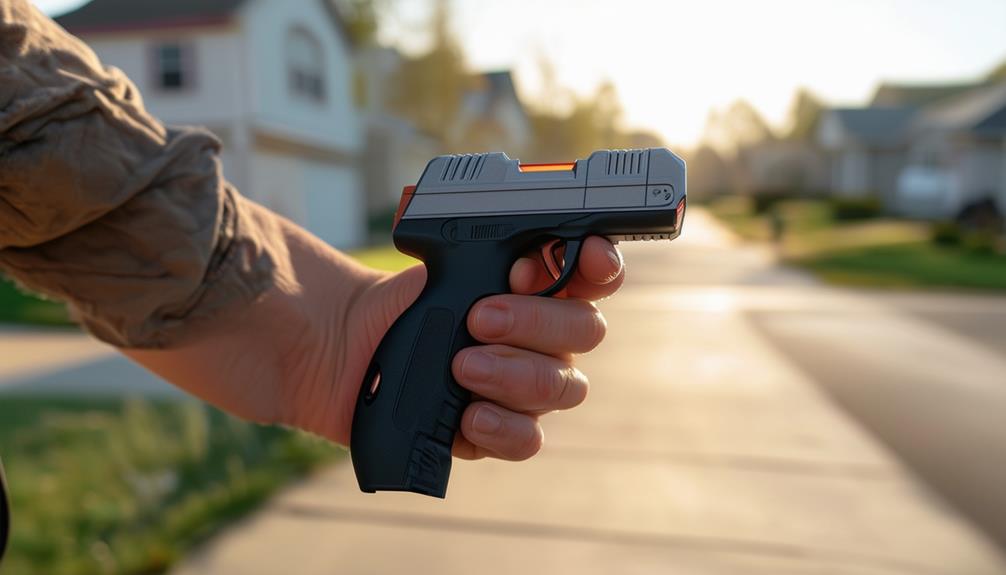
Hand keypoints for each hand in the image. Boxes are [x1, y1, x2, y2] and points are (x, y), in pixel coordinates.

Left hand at [123, 208, 624, 463]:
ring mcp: (513, 385)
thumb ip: (478, 232)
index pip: (594, 271)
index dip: (601, 264)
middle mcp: (534, 334)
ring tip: (460, 363)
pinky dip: (506, 430)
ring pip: (562, 388)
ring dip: (519, 374)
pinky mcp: (484, 430)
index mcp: (530, 282)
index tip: (579, 255)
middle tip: (480, 315)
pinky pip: (526, 441)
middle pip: (585, 333)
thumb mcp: (424, 250)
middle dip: (539, 322)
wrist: (324, 348)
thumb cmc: (377, 292)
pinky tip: (468, 418)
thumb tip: (512, 220)